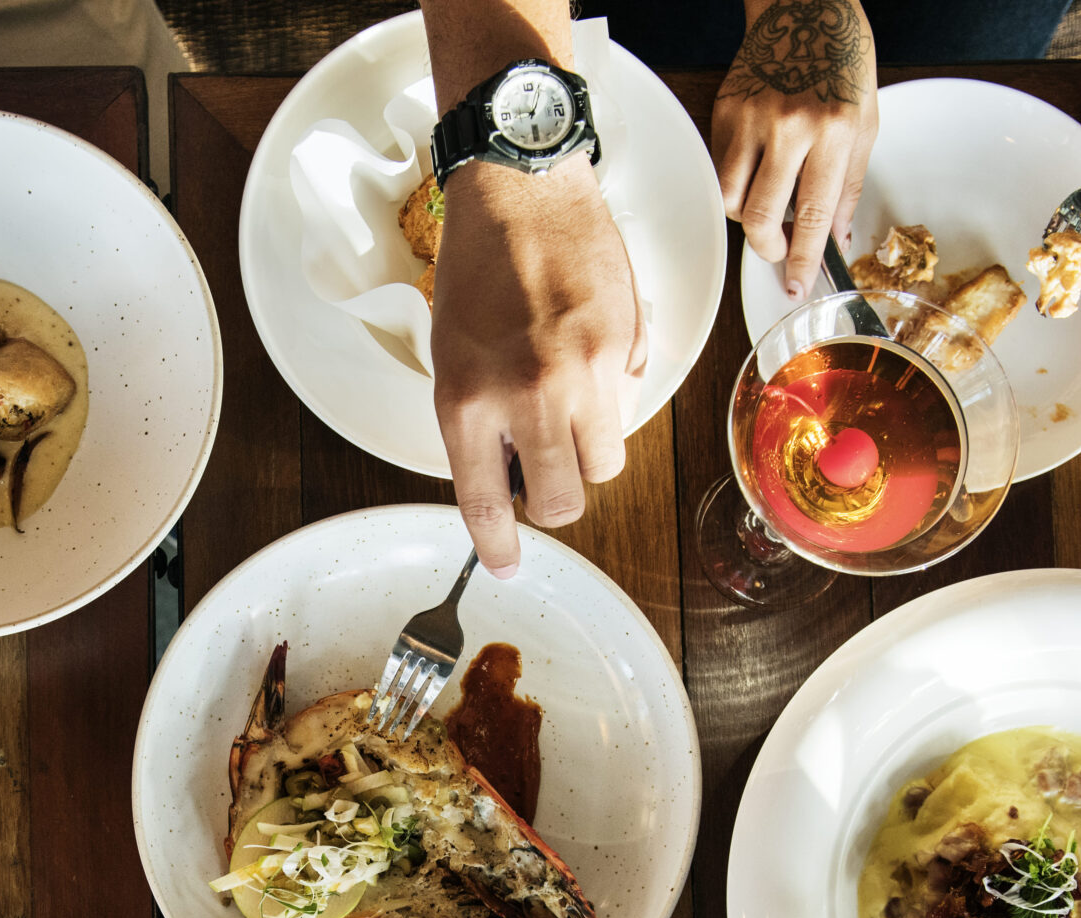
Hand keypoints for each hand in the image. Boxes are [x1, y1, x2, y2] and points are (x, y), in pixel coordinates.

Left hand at [432, 157, 644, 574]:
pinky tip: (588, 354)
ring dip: (587, 451)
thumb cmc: (478, 269)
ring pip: (605, 463)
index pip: (486, 504)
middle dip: (554, 498)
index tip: (506, 565)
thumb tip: (511, 479)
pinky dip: (612, 397)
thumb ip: (479, 425)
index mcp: (467, 401)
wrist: (522, 189)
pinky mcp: (627, 346)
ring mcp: (585, 373)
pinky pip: (629, 404)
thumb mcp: (451, 357)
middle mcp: (528, 396)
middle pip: (564, 500)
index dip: (498, 547)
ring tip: (567, 407)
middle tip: (542, 471)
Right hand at [716, 0, 877, 296]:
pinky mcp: (724, 111)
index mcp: (833, 131)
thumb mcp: (865, 124)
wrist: (805, 9)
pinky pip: (721, 169)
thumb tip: (833, 238)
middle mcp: (789, 127)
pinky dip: (736, 180)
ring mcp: (750, 119)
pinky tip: (757, 163)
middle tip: (776, 248)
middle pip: (758, 217)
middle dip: (766, 247)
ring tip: (765, 202)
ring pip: (729, 199)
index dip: (801, 260)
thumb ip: (847, 185)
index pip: (811, 216)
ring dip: (745, 215)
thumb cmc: (841, 63)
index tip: (795, 286)